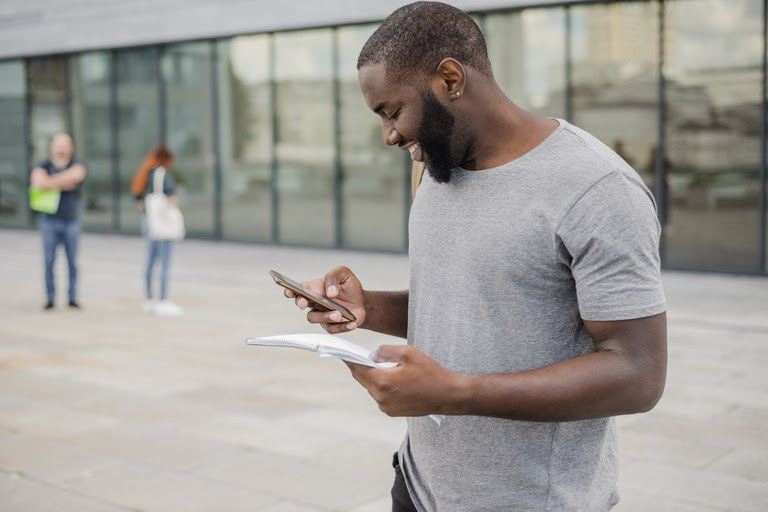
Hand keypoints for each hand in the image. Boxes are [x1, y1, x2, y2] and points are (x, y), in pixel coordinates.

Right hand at [285, 266, 364, 332]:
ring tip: (339, 314)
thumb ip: (333, 277)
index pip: (298, 288)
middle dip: (300, 303)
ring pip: (313, 318)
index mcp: (314, 287)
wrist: (362, 302)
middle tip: (304, 303)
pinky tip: (351, 322)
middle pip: (301, 303)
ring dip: (325, 316)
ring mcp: (321, 314)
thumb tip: (329, 293)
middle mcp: (314, 302)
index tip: (289, 292)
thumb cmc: (349, 287)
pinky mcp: (330, 325)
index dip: (290, 290)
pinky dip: (343, 326)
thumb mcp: (344, 274)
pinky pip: (331, 329)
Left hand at [345, 345, 465, 416]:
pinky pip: (380, 396)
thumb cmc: (430, 372)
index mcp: (382, 382)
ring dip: (374, 377)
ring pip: (371, 388)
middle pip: (363, 379)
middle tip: (362, 356)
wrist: (447, 395)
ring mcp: (385, 407)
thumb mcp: (408, 353)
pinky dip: (382, 386)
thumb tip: (371, 355)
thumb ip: (385, 350)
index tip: (341, 352)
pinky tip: (393, 379)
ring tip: (385, 367)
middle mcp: (380, 397)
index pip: (358, 368)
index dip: (349, 359)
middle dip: (362, 367)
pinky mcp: (391, 412)